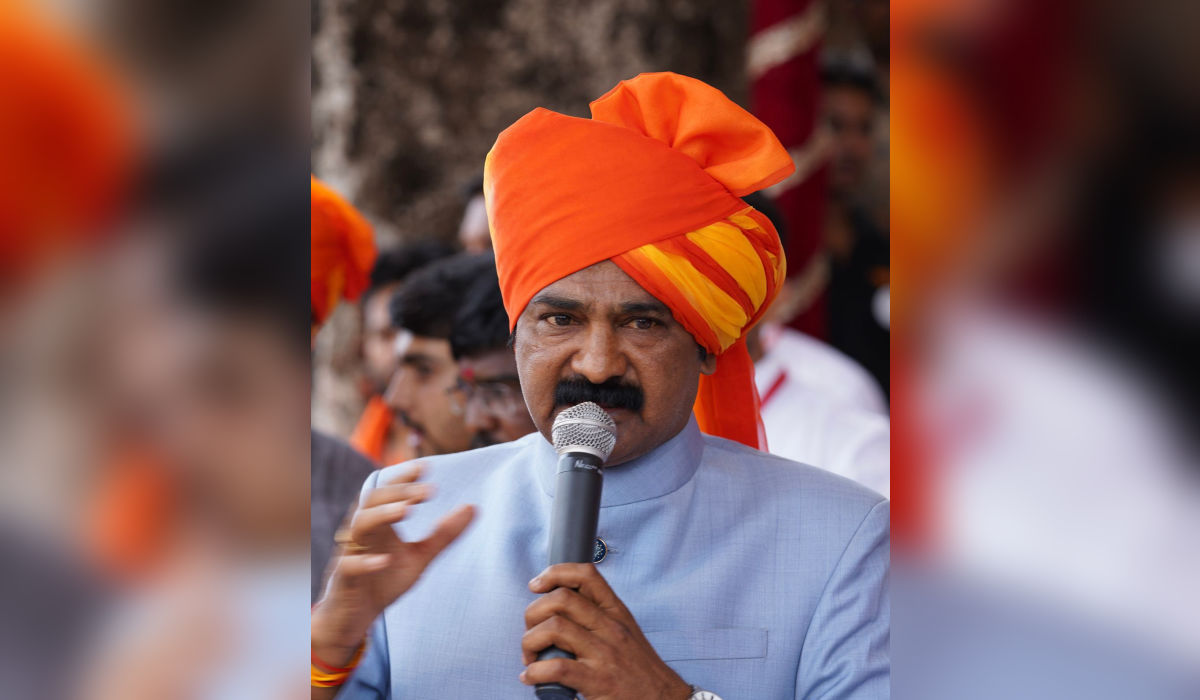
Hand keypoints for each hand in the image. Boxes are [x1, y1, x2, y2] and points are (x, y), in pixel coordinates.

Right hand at [311, 464, 473, 662]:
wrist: (355, 618)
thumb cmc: (384, 581)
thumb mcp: (419, 557)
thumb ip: (443, 534)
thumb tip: (473, 507)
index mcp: (379, 524)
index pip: (387, 491)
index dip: (403, 477)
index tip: (426, 467)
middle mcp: (362, 533)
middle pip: (373, 501)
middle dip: (400, 493)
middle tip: (429, 491)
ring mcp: (350, 555)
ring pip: (359, 526)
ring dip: (383, 515)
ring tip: (407, 510)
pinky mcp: (344, 580)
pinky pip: (349, 567)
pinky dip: (365, 562)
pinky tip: (385, 560)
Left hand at [520, 563, 691, 699]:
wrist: (663, 699)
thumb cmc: (639, 669)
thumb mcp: (624, 631)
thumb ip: (597, 616)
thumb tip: (558, 608)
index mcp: (616, 612)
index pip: (586, 574)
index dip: (555, 573)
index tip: (537, 585)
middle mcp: (610, 628)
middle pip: (562, 599)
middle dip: (533, 612)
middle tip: (530, 630)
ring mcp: (604, 654)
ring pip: (555, 628)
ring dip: (530, 641)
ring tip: (530, 656)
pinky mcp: (598, 681)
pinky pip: (557, 668)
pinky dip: (535, 672)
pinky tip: (532, 677)